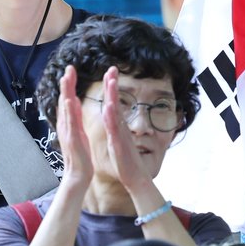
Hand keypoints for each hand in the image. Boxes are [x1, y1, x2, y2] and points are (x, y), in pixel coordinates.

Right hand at [56, 65, 93, 187]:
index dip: (69, 84)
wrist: (78, 173)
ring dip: (66, 92)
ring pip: (65, 109)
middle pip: (64, 100)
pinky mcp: (73, 138)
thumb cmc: (79, 153)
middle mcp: (66, 124)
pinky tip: (70, 100)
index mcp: (70, 121)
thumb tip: (73, 100)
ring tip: (66, 77)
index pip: (68, 99)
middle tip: (69, 67)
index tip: (71, 69)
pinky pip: (71, 123)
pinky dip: (70, 111)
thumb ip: (74, 116)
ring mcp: (68, 131)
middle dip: (66, 83)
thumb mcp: (78, 130)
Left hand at [99, 67, 152, 192]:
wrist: (135, 178)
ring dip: (113, 96)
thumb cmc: (126, 160)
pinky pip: (115, 129)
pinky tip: (109, 108)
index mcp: (118, 126)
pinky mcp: (119, 144)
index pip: (114, 103)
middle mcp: (121, 127)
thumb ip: (117, 128)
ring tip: (111, 81)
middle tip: (112, 68)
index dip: (111, 88)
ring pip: (116, 112)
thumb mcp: (119, 140)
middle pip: (116, 102)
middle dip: (113, 85)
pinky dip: (112, 117)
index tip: (110, 72)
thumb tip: (114, 117)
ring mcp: (121, 134)